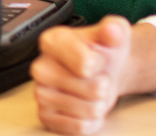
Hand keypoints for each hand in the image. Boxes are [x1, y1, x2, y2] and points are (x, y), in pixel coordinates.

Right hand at [32, 17, 133, 133]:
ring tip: (91, 92)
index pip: (85, 64)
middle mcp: (40, 67)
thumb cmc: (103, 53)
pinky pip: (80, 128)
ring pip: (87, 110)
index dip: (100, 64)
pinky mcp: (45, 116)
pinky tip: (86, 106)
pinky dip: (91, 121)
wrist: (101, 72)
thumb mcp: (114, 35)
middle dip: (103, 86)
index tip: (96, 58)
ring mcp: (40, 93)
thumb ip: (115, 29)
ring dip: (99, 104)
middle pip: (90, 89)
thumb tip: (112, 31)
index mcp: (51, 41)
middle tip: (96, 77)